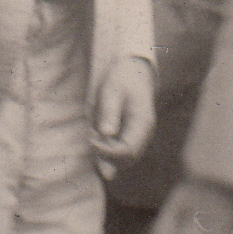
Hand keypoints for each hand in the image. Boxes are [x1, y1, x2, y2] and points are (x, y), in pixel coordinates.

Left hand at [91, 54, 155, 177]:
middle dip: (105, 155)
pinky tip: (94, 135)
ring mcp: (136, 138)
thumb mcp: (112, 90)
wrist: (130, 72)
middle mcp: (142, 135)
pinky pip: (116, 153)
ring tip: (92, 131)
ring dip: (103, 154)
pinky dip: (103, 150)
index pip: (128, 151)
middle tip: (90, 135)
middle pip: (125, 160)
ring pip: (121, 160)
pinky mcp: (127, 138)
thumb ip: (109, 112)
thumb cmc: (121, 79)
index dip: (108, 152)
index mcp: (143, 124)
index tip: (91, 139)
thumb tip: (106, 134)